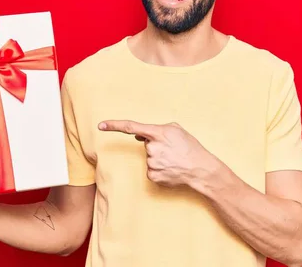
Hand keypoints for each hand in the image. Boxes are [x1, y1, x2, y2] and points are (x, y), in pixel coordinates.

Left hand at [98, 120, 216, 187]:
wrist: (201, 169)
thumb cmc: (190, 147)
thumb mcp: (177, 130)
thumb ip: (157, 128)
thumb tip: (138, 135)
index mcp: (158, 133)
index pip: (131, 127)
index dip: (114, 125)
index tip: (101, 125)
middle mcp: (152, 148)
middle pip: (146, 144)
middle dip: (156, 145)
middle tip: (172, 149)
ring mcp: (152, 163)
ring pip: (149, 157)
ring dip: (159, 157)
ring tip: (174, 159)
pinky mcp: (152, 176)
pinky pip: (151, 170)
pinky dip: (160, 169)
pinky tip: (171, 168)